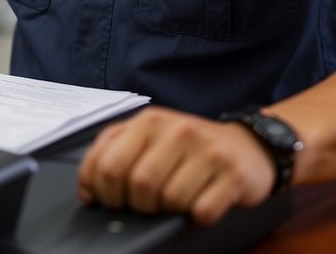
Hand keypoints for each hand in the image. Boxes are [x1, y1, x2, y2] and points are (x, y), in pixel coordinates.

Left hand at [77, 107, 274, 224]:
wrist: (247, 145)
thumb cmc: (187, 147)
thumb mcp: (147, 138)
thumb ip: (112, 153)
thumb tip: (87, 191)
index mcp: (149, 121)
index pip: (107, 165)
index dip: (102, 192)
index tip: (108, 199)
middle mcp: (178, 130)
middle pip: (138, 185)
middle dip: (137, 204)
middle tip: (146, 203)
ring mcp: (208, 151)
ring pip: (170, 200)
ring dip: (169, 210)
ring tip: (177, 198)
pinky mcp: (233, 174)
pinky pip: (202, 212)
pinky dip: (198, 215)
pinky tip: (202, 200)